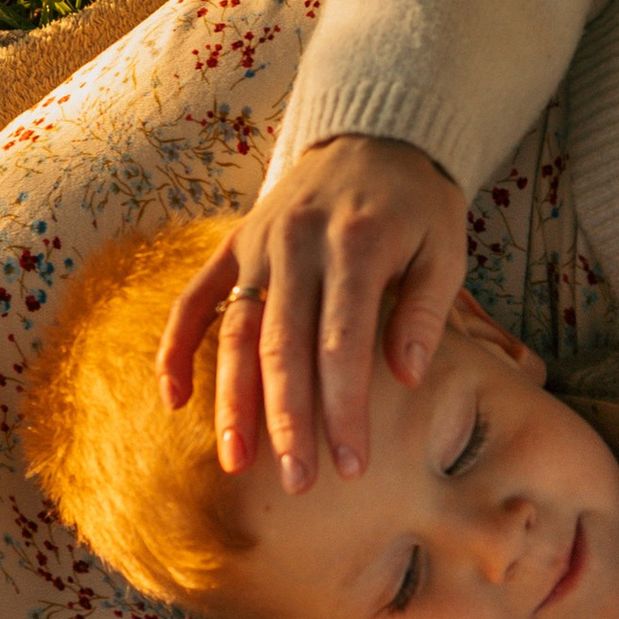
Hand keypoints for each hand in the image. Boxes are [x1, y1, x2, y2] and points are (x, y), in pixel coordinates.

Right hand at [155, 133, 467, 492]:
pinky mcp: (232, 245)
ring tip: (235, 462)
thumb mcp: (445, 247)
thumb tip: (404, 377)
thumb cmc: (417, 206)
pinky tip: (173, 401)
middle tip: (296, 483)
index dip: (345, 409)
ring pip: (234, 332)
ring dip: (232, 401)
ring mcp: (257, 245)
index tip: (351, 465)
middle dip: (287, 422)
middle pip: (282, 347)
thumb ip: (425, 310)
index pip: (343, 343)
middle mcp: (296, 245)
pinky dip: (175, 347)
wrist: (373, 135)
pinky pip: (194, 299)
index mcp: (355, 244)